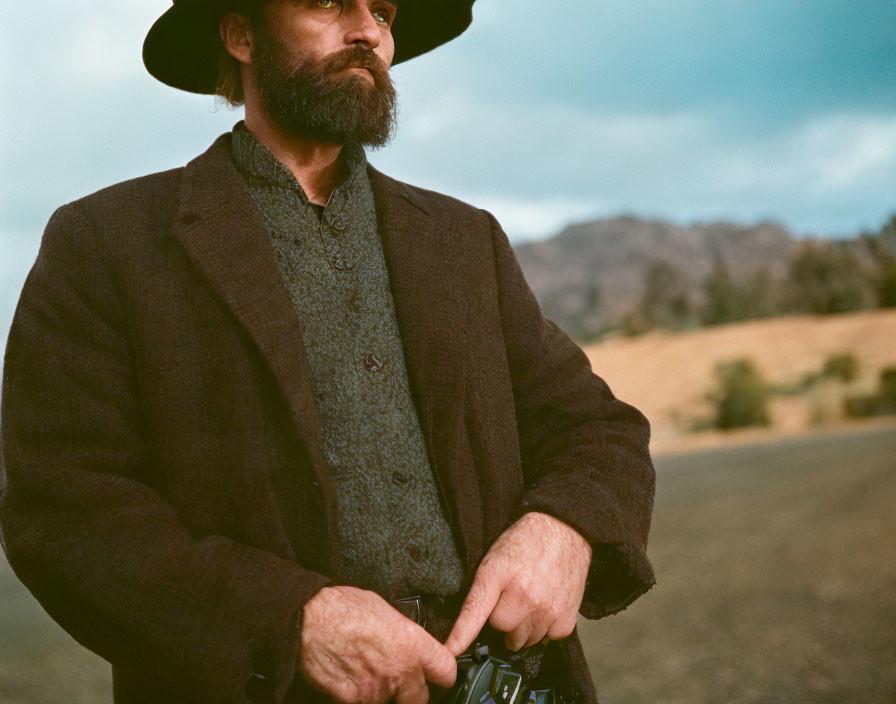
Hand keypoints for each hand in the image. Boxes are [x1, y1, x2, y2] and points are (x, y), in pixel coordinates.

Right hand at [300, 585, 456, 703]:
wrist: (307, 620)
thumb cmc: (341, 607)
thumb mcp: (385, 611)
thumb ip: (403, 634)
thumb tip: (408, 644)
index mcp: (412, 644)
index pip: (446, 671)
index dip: (443, 676)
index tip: (438, 677)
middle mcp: (400, 670)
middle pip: (420, 699)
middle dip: (410, 692)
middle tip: (396, 678)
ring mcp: (377, 689)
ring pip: (389, 702)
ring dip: (382, 693)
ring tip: (365, 669)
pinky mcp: (354, 700)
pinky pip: (363, 702)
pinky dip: (358, 695)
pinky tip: (349, 676)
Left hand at [444, 511, 591, 655]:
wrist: (564, 530)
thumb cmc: (526, 541)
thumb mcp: (495, 557)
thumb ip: (483, 589)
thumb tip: (471, 623)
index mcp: (498, 575)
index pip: (474, 612)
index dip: (460, 636)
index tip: (451, 653)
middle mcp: (523, 594)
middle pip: (502, 629)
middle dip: (504, 620)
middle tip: (512, 600)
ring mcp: (546, 609)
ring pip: (525, 640)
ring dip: (524, 628)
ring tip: (531, 600)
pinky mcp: (565, 618)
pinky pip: (548, 639)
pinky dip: (546, 628)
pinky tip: (547, 605)